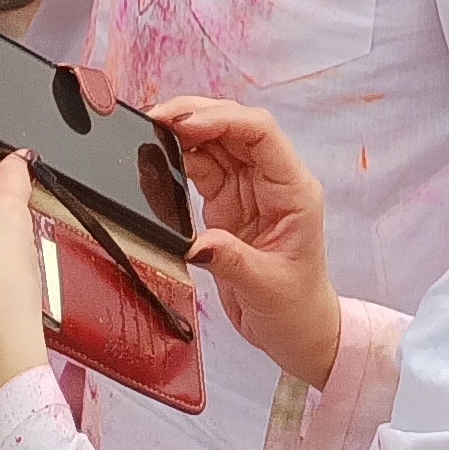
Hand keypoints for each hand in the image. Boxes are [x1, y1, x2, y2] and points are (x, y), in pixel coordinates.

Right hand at [157, 95, 336, 385]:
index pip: (261, 133)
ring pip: (216, 141)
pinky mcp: (228, 204)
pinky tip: (158, 157)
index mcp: (293, 190)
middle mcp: (272, 181)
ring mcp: (249, 189)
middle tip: (155, 118)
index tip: (185, 125)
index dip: (222, 119)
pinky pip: (202, 168)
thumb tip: (192, 244)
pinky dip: (180, 158)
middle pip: (235, 127)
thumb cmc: (297, 309)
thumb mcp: (266, 287)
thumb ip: (230, 260)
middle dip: (196, 115)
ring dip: (184, 131)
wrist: (299, 333)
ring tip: (149, 130)